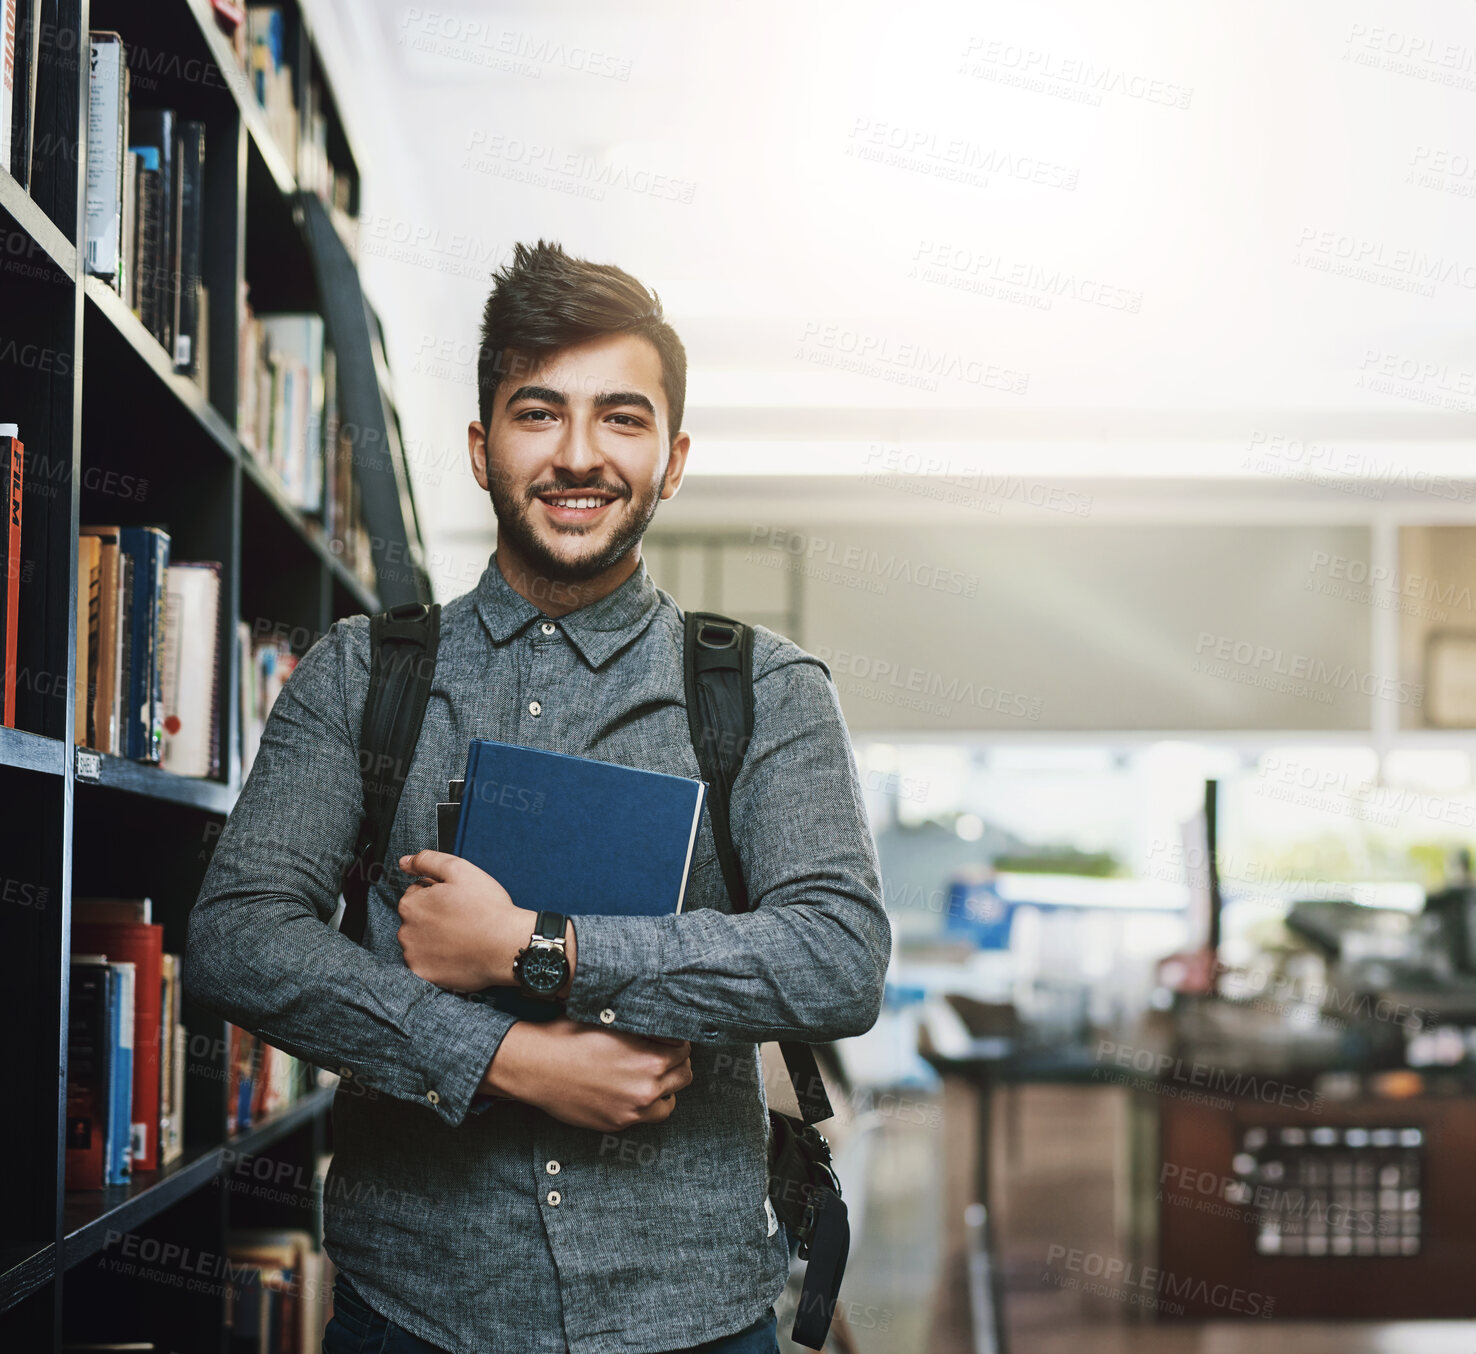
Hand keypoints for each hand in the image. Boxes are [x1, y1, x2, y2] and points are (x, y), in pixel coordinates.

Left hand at [395, 850, 532, 991]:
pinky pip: (427, 963)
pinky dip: (439, 958)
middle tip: (463, 917)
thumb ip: (427, 861)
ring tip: (463, 935)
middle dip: (435, 915)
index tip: (457, 900)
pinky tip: (458, 952)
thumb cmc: (487, 908)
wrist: (507, 946)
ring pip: (421, 941)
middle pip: (417, 918)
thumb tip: (404, 862)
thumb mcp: (459, 870)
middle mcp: (405, 932)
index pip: (417, 893)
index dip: (440, 893)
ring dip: (436, 938)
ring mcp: (414, 957)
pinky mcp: (425, 975)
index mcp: (411, 905)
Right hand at [482, 1017, 693, 1130]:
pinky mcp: (616, 1124)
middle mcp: (647, 1089)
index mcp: (651, 1060)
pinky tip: (631, 1090)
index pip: (685, 1050)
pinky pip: (645, 1117)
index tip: (667, 1038)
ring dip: (664, 1087)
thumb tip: (662, 1021)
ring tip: (649, 1075)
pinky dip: (644, 1105)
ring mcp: (632, 1111)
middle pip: (683, 1076)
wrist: (536, 1066)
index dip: (676, 1040)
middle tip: (660, 1053)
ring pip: (669, 1101)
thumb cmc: (570, 1037)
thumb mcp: (612, 1021)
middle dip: (675, 1063)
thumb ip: (643, 1027)